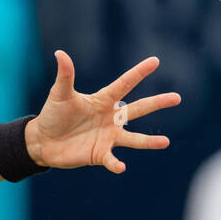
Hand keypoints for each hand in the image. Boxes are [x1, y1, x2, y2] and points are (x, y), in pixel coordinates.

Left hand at [26, 50, 180, 173]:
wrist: (43, 141)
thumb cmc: (53, 115)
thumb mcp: (59, 94)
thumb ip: (65, 76)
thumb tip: (60, 53)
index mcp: (103, 101)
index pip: (124, 84)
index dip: (138, 73)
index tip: (155, 61)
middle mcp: (111, 118)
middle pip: (138, 109)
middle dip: (157, 103)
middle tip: (177, 97)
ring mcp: (108, 137)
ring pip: (133, 139)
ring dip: (148, 142)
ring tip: (165, 142)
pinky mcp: (100, 154)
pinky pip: (111, 159)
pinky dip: (116, 164)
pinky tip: (120, 167)